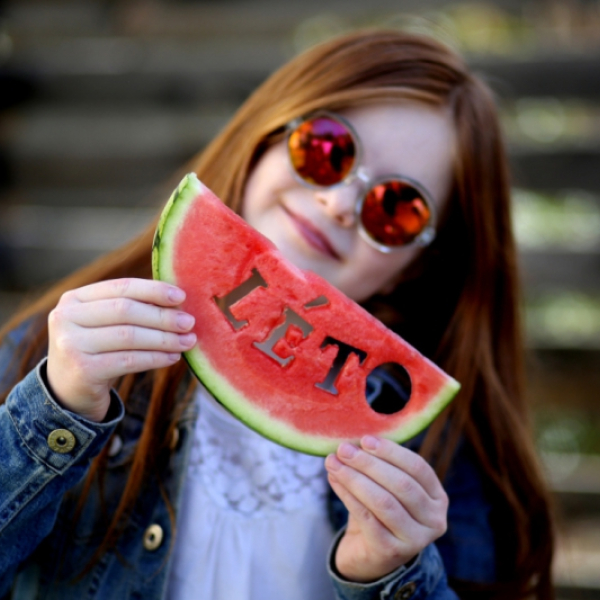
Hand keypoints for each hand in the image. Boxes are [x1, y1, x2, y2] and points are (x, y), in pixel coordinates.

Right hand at [47, 278, 195, 421]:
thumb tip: (178, 302)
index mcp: (74, 298)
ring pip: (129, 336)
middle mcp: (66, 317)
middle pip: (125, 310)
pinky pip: (128, 360)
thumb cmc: (97, 351)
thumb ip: (132, 308)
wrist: (68, 392)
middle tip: (189, 322)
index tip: (181, 296)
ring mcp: (71, 344)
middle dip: (162, 316)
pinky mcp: (82, 370)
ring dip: (164, 339)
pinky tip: (173, 358)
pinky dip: (155, 358)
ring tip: (187, 341)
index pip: (121, 287)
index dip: (153, 290)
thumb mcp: (105, 324)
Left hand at [325, 436, 447, 582]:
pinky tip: (334, 481)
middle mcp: (434, 520)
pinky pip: (367, 518)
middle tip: (343, 449)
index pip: (418, 467)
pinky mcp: (391, 552)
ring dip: (354, 478)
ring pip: (383, 501)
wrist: (368, 555)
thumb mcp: (386, 487)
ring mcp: (415, 540)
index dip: (391, 451)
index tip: (365, 439)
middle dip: (369, 463)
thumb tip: (355, 441)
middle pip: (401, 484)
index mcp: (438, 498)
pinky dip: (348, 495)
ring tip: (333, 463)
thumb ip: (380, 465)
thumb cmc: (379, 512)